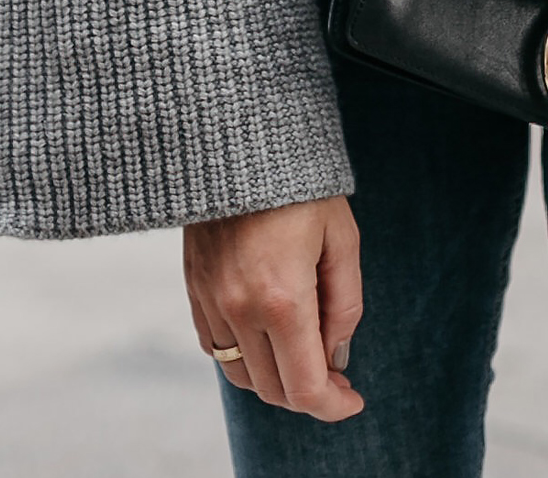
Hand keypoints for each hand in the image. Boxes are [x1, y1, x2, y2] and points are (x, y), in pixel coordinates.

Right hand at [183, 196, 363, 420]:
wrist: (239, 141)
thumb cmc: (300, 185)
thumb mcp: (342, 238)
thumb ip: (345, 304)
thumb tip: (337, 355)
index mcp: (283, 298)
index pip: (305, 388)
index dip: (334, 406)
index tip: (354, 399)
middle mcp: (240, 309)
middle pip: (273, 390)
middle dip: (310, 394)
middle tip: (337, 374)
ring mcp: (210, 301)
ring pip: (241, 375)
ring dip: (276, 379)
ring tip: (305, 355)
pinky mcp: (194, 289)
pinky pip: (216, 348)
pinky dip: (244, 356)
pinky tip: (269, 334)